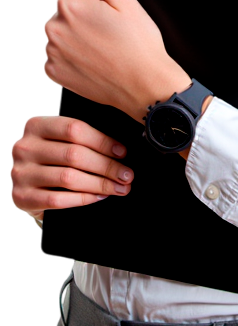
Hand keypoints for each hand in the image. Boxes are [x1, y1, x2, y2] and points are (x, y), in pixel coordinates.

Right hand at [11, 114, 133, 221]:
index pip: (74, 129)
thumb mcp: (57, 139)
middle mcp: (25, 147)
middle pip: (74, 154)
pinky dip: (83, 198)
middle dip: (106, 166)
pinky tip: (98, 197)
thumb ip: (80, 138)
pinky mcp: (23, 197)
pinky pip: (58, 199)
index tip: (123, 152)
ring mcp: (22, 173)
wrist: (24, 183)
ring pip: (68, 178)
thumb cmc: (49, 157)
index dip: (102, 141)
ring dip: (100, 184)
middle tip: (127, 175)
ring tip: (119, 188)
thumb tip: (119, 149)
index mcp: (36, 125)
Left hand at [44, 0, 191, 123]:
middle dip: (80, 16)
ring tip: (102, 47)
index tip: (104, 12)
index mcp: (70, 6)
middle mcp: (55, 28)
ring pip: (59, 34)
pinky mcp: (54, 73)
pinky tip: (93, 60)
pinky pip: (57, 56)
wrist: (144, 85)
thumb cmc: (139, 43)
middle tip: (107, 31)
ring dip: (74, 36)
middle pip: (61, 11)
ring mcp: (53, 53)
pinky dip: (71, 57)